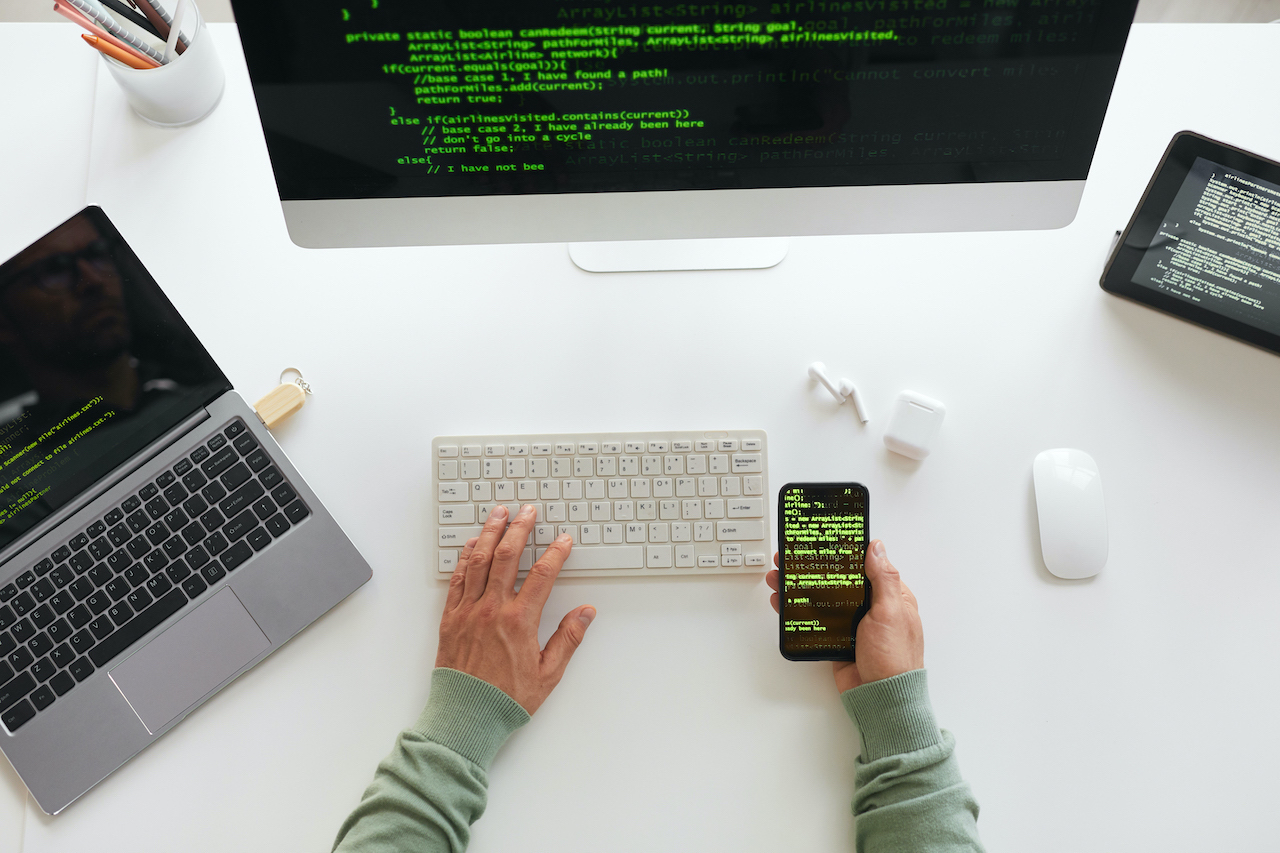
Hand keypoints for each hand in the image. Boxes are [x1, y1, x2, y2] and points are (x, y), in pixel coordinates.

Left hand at [436, 504, 595, 713]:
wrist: (466, 716)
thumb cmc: (505, 699)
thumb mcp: (548, 674)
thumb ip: (568, 639)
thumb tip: (586, 613)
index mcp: (519, 621)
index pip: (543, 575)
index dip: (556, 553)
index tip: (563, 541)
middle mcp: (492, 610)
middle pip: (509, 557)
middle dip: (520, 528)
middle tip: (528, 510)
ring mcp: (468, 611)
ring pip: (480, 561)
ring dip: (491, 534)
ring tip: (499, 514)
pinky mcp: (450, 618)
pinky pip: (458, 580)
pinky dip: (466, 558)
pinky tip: (472, 545)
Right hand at [768, 540, 922, 693]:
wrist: (881, 698)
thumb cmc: (894, 658)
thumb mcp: (890, 612)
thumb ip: (883, 579)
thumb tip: (877, 547)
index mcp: (891, 596)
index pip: (865, 565)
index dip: (843, 552)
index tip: (822, 541)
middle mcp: (872, 608)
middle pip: (839, 580)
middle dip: (813, 569)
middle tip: (789, 560)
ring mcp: (854, 624)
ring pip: (824, 599)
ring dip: (801, 588)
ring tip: (779, 580)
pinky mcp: (838, 640)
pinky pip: (817, 621)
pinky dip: (799, 612)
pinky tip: (785, 604)